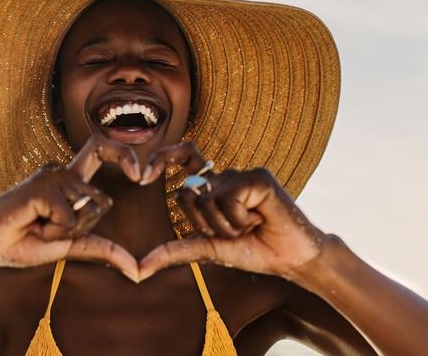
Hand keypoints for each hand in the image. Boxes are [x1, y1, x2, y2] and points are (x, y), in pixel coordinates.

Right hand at [0, 135, 141, 280]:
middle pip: (102, 200)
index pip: (102, 150)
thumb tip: (137, 271)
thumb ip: (102, 250)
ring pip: (86, 211)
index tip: (141, 175)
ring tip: (35, 226)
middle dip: (83, 227)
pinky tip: (30, 223)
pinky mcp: (41, 186)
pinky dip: (53, 231)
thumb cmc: (22, 243)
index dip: (124, 154)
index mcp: (69, 180)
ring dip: (63, 231)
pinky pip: (68, 218)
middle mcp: (62, 172)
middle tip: (49, 229)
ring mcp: (51, 175)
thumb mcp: (69, 246)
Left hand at [139, 142, 328, 280]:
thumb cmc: (252, 251)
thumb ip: (174, 252)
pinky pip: (228, 198)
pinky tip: (261, 219)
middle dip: (205, 226)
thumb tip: (138, 270)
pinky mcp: (258, 176)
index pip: (184, 157)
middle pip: (187, 194)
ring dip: (227, 226)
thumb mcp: (207, 249)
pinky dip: (240, 220)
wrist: (289, 260)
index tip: (142, 176)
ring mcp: (242, 174)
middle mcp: (225, 176)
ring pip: (207, 200)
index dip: (163, 157)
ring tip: (251, 226)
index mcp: (213, 187)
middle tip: (234, 231)